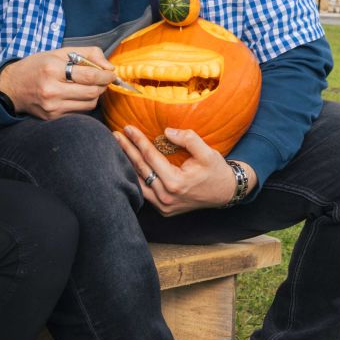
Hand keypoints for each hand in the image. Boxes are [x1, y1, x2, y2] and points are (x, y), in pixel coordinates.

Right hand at [0, 46, 113, 119]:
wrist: (11, 87)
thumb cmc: (36, 66)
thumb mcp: (59, 52)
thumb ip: (87, 54)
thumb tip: (109, 67)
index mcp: (52, 70)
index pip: (89, 75)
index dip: (105, 75)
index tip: (112, 73)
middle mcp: (51, 90)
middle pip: (92, 92)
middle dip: (103, 85)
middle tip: (104, 79)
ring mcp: (52, 107)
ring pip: (89, 104)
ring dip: (95, 95)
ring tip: (89, 86)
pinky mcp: (53, 118)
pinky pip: (80, 112)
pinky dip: (84, 103)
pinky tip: (77, 95)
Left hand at [113, 125, 242, 216]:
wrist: (225, 193)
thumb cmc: (216, 171)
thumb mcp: (207, 152)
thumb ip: (188, 139)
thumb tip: (166, 132)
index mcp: (176, 183)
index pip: (150, 157)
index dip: (138, 141)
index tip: (127, 128)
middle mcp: (166, 197)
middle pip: (140, 169)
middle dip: (126, 150)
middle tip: (114, 135)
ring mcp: (164, 207)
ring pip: (138, 183)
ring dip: (127, 165)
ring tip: (117, 149)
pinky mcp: (164, 210)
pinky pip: (144, 193)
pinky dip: (136, 178)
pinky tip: (129, 166)